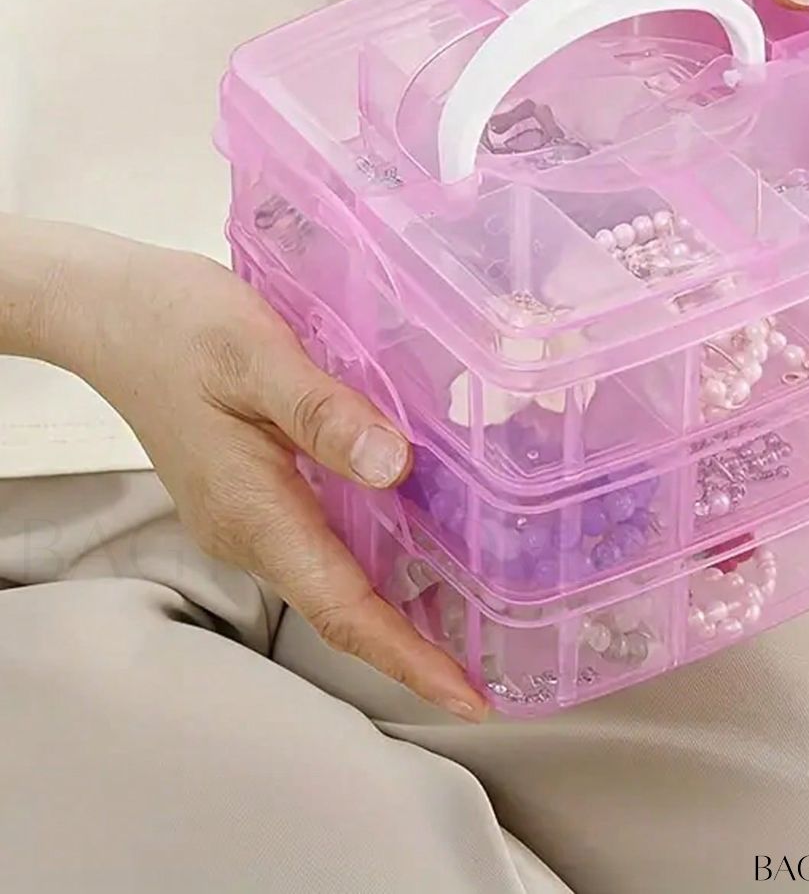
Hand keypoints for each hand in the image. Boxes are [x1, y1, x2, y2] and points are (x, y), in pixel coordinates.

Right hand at [50, 229, 486, 720]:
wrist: (113, 316)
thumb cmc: (179, 328)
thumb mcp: (257, 356)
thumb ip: (324, 414)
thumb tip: (396, 468)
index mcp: (254, 512)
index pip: (341, 608)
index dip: (408, 658)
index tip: (467, 699)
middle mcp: (249, 531)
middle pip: (341, 609)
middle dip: (413, 650)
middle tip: (487, 673)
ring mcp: (245, 518)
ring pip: (330, 580)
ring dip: (395, 611)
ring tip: (468, 623)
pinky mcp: (249, 494)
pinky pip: (319, 544)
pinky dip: (370, 563)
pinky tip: (412, 543)